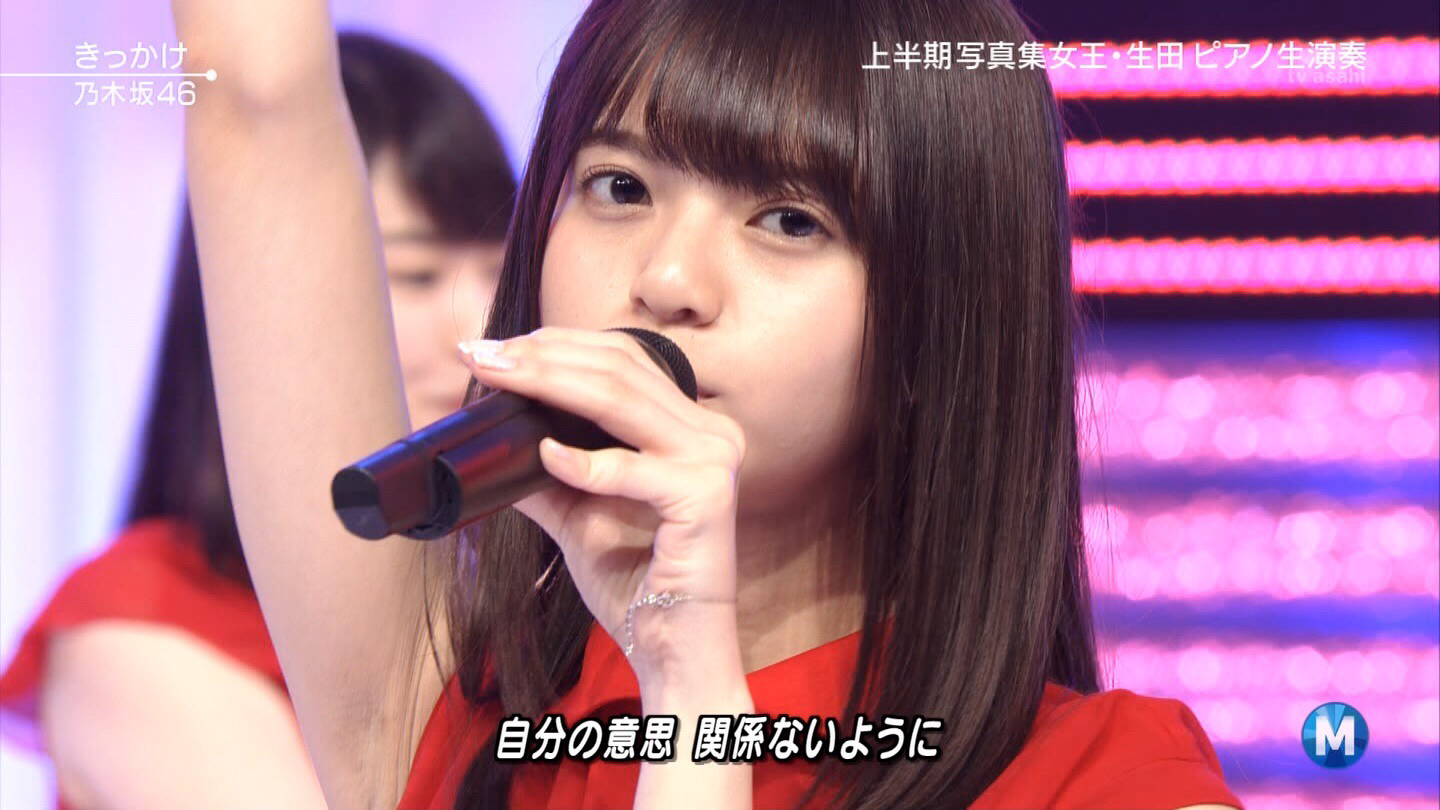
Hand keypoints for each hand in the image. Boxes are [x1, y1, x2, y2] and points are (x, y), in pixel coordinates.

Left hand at [459, 327, 745, 674]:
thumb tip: (492, 446)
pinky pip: (633, 470)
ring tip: (499, 377)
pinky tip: (545, 456)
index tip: (493, 348)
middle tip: (482, 354)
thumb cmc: (637, 584)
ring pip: (622, 400)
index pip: (623, 361)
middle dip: (542, 356)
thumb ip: (548, 479)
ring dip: (551, 383)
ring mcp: (714, 462)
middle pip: (620, 369)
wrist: (674, 651)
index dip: (557, 344)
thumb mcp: (579, 519)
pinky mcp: (706, 499)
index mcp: (691, 428)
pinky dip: (585, 463)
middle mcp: (712, 434)